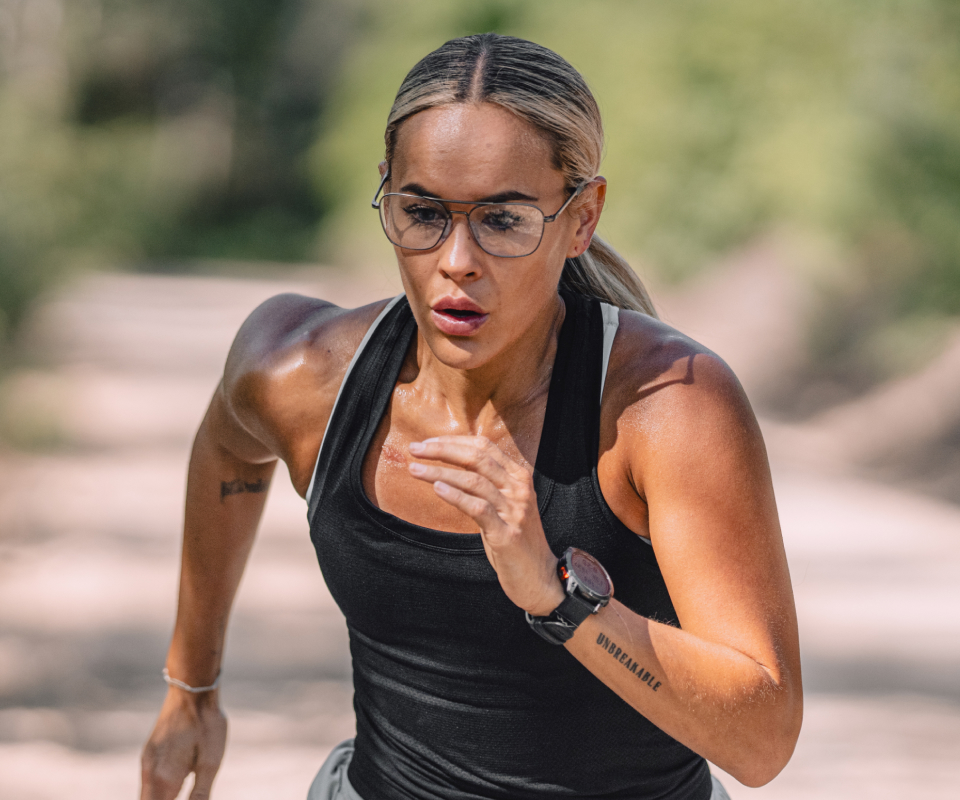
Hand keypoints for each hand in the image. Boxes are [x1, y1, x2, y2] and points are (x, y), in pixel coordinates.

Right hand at [141, 688, 226, 799]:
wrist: (192, 689)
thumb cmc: (207, 724)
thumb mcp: (211, 761)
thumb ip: (200, 793)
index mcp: (164, 779)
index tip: (182, 799)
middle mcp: (149, 773)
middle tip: (182, 794)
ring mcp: (146, 762)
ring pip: (145, 797)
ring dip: (160, 799)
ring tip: (179, 791)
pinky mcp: (149, 754)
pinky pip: (147, 784)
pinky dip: (156, 794)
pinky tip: (170, 791)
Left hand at [408, 436, 564, 614]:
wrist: (540, 577)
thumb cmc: (515, 540)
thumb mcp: (504, 505)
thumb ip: (485, 485)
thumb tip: (450, 468)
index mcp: (518, 477)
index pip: (484, 446)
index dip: (454, 441)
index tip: (428, 442)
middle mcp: (518, 489)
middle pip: (477, 457)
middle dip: (442, 450)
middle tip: (415, 449)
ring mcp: (514, 510)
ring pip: (473, 480)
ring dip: (440, 472)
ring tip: (415, 469)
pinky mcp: (506, 533)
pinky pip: (478, 508)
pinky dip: (455, 495)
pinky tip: (437, 489)